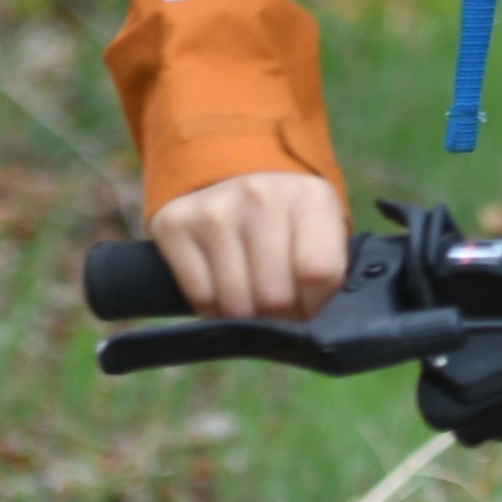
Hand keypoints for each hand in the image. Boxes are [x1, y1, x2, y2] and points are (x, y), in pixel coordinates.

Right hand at [150, 171, 348, 319]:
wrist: (229, 178)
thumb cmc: (286, 222)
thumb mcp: (322, 232)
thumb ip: (326, 273)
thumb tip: (308, 324)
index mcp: (310, 196)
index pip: (318, 273)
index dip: (313, 304)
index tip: (307, 303)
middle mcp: (261, 195)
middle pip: (274, 296)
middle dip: (277, 316)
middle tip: (275, 304)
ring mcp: (215, 209)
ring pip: (235, 305)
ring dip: (244, 317)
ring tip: (249, 295)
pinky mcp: (175, 225)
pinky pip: (199, 298)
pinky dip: (211, 308)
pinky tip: (221, 289)